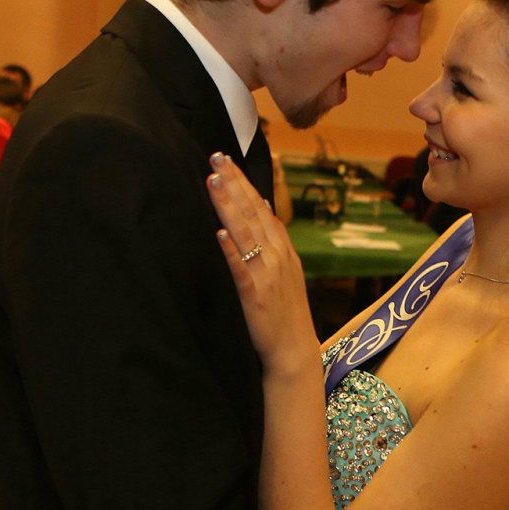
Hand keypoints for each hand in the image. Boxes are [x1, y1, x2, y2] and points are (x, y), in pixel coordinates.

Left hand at [206, 152, 316, 369]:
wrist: (294, 352)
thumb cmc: (286, 314)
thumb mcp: (285, 272)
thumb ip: (273, 241)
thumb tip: (259, 208)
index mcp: (284, 250)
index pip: (261, 207)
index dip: (244, 182)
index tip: (226, 160)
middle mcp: (277, 257)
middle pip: (253, 213)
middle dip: (234, 183)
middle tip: (216, 157)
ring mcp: (267, 275)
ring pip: (245, 233)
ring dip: (229, 205)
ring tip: (213, 181)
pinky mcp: (255, 296)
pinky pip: (241, 269)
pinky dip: (231, 250)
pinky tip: (219, 232)